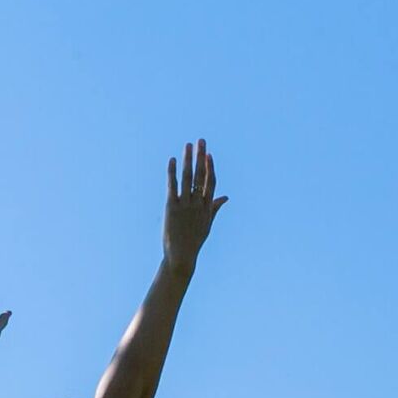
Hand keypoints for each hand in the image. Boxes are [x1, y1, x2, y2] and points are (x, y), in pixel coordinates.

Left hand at [163, 138, 227, 271]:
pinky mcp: (172, 208)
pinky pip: (172, 186)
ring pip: (187, 177)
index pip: (210, 182)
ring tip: (187, 145)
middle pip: (201, 175)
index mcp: (207, 207)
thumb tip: (226, 197)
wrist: (181, 256)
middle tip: (200, 140)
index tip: (208, 154)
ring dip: (187, 159)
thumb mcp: (207, 224)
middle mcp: (197, 204)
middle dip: (201, 156)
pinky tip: (171, 160)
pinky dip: (172, 172)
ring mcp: (185, 205)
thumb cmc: (194, 241)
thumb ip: (215, 208)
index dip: (210, 167)